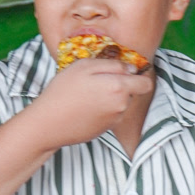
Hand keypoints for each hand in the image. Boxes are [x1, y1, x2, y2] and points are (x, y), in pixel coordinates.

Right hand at [26, 57, 153, 148]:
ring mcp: (114, 119)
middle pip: (131, 92)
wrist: (48, 123)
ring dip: (110, 98)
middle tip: (96, 82)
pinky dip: (102, 110)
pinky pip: (110, 115)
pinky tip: (84, 108)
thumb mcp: (84, 66)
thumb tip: (131, 69)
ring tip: (86, 95)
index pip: (146, 84)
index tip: (126, 72)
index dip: (139, 77)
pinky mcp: (106, 129)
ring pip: (120, 104)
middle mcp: (121, 105)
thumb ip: (112, 65)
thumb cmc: (63, 91)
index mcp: (119, 87)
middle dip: (120, 86)